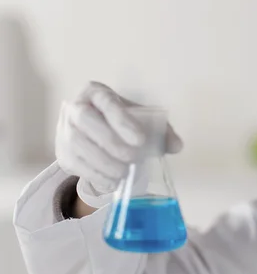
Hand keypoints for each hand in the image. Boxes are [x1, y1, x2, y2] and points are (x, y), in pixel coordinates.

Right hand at [55, 81, 182, 202]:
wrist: (96, 134)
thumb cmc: (123, 123)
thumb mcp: (142, 121)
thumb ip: (162, 132)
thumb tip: (177, 146)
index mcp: (97, 92)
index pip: (107, 101)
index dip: (122, 121)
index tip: (140, 140)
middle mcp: (75, 106)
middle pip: (85, 119)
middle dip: (110, 141)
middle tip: (132, 158)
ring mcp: (64, 128)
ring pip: (76, 142)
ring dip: (102, 162)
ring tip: (123, 173)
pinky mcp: (61, 150)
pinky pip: (73, 162)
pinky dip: (94, 174)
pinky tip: (111, 181)